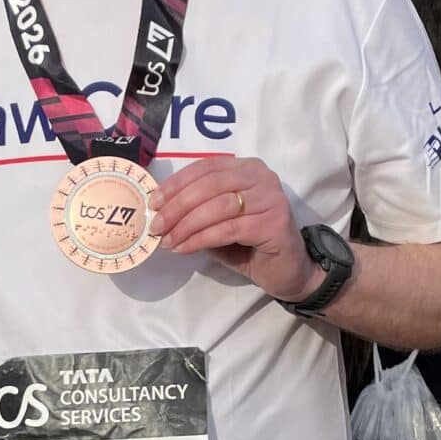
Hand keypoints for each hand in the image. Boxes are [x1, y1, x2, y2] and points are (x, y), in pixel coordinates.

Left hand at [151, 154, 311, 300]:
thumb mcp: (218, 223)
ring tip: (169, 241)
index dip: (176, 183)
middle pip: (210, 184)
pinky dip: (202, 239)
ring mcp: (271, 199)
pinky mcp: (274, 223)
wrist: (287, 272)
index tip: (154, 202)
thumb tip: (160, 211)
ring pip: (218, 206)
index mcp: (247, 169)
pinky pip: (229, 228)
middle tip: (158, 226)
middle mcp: (262, 177)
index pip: (206, 167)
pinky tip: (186, 248)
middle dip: (178, 206)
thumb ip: (196, 211)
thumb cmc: (249, 246)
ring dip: (187, 225)